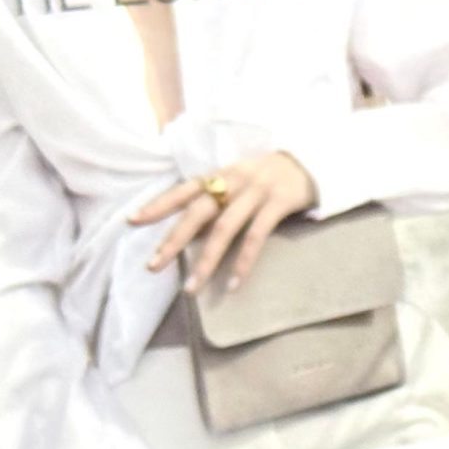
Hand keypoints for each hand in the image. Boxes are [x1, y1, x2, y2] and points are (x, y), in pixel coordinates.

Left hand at [131, 152, 319, 294]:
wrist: (315, 160)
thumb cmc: (273, 175)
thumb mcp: (243, 178)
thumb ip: (220, 196)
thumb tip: (192, 228)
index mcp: (222, 173)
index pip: (184, 188)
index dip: (159, 204)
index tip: (133, 221)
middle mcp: (235, 180)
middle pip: (198, 211)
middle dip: (173, 240)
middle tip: (154, 266)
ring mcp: (257, 191)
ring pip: (224, 229)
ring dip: (206, 260)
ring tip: (191, 287)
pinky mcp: (278, 203)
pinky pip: (257, 236)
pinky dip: (243, 262)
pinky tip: (233, 284)